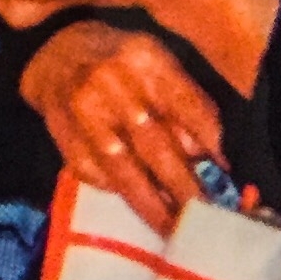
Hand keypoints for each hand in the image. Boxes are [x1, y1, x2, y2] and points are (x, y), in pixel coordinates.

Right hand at [20, 22, 222, 237]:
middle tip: (206, 216)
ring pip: (122, 170)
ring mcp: (82, 113)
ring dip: (152, 205)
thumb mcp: (158, 63)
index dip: (208, 141)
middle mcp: (111, 84)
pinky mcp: (62, 136)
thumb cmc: (120, 61)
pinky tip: (136, 205)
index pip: (186, 106)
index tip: (225, 170)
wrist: (55, 51)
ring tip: (174, 228)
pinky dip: (117, 192)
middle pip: (155, 145)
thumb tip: (210, 156)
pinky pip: (94, 175)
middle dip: (184, 187)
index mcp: (144, 59)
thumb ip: (185, 101)